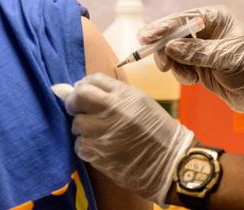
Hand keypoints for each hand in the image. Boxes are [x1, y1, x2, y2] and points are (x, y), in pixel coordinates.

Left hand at [52, 74, 194, 205]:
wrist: (171, 162)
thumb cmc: (157, 131)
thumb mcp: (140, 104)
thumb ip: (111, 94)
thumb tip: (73, 88)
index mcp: (125, 95)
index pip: (93, 80)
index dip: (84, 86)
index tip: (84, 94)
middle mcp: (113, 110)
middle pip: (79, 96)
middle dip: (74, 102)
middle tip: (79, 110)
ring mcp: (104, 132)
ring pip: (77, 124)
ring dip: (83, 128)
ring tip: (99, 133)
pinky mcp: (98, 153)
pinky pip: (80, 146)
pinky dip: (86, 147)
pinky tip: (101, 148)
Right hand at [138, 5, 243, 111]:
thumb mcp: (225, 57)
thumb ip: (196, 51)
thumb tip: (170, 47)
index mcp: (213, 18)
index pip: (182, 19)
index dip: (162, 27)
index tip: (146, 37)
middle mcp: (203, 30)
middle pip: (171, 34)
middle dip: (164, 50)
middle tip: (162, 65)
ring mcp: (198, 47)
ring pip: (171, 52)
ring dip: (175, 66)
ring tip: (189, 77)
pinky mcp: (196, 63)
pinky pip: (178, 66)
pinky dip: (181, 74)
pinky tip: (194, 80)